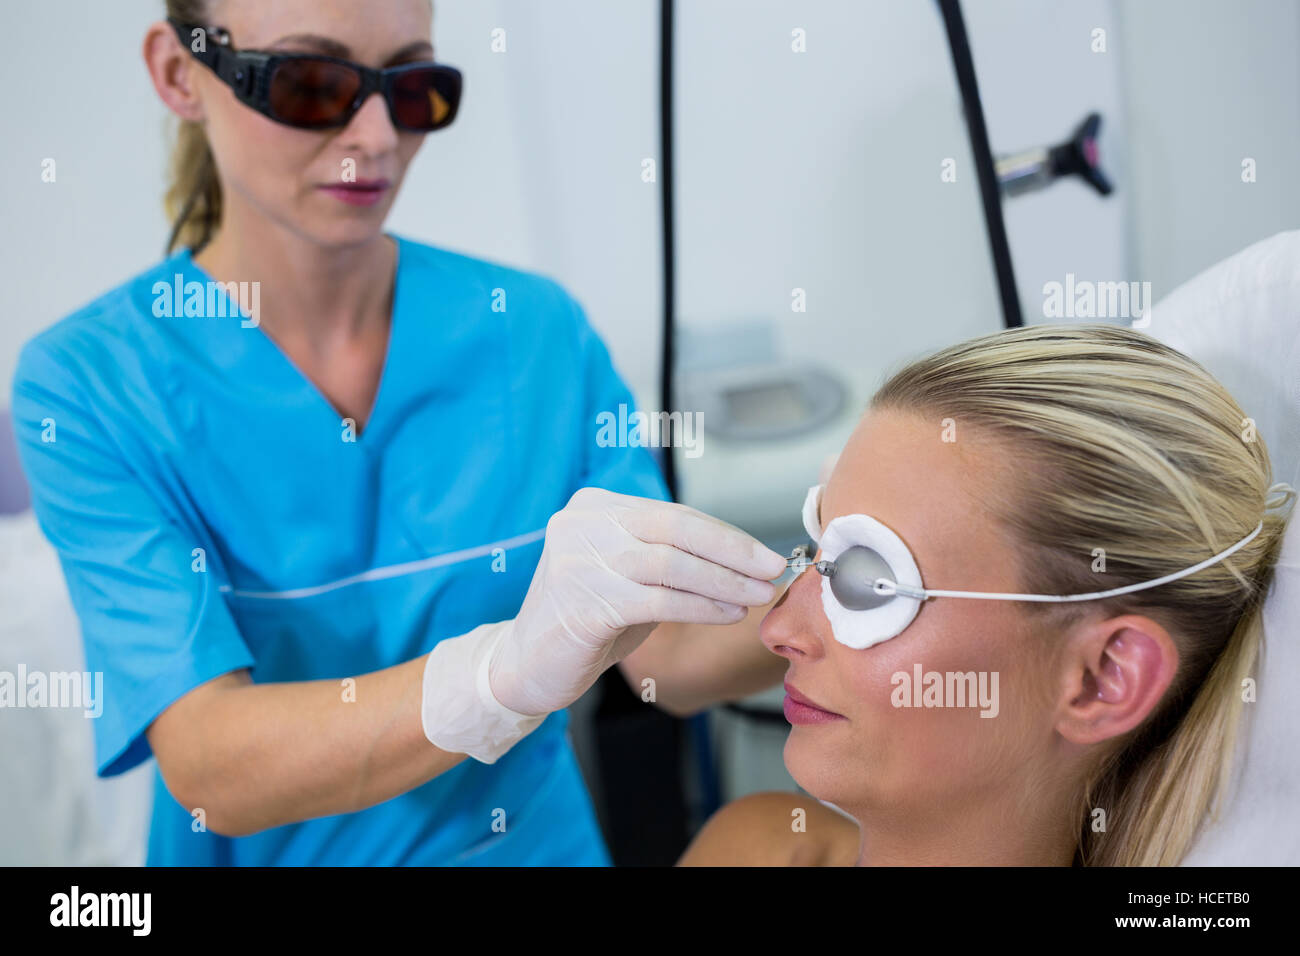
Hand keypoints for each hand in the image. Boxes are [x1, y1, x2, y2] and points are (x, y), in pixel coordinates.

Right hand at [488, 487, 786, 715]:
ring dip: (724, 582)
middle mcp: (583, 523)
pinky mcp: (584, 601)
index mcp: (595, 505)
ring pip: (672, 565)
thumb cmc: (586, 618)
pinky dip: (701, 607)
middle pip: (677, 530)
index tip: (765, 552)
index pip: (675, 514)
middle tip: (773, 568)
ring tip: (757, 595)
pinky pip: (658, 601)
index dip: (726, 534)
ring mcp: (580, 559)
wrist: (526, 663)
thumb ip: (670, 555)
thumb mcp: (628, 573)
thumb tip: (743, 555)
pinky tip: (728, 614)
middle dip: (734, 552)